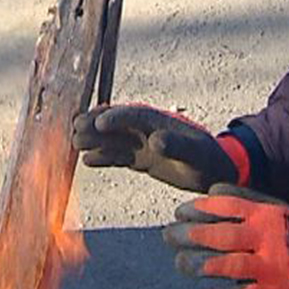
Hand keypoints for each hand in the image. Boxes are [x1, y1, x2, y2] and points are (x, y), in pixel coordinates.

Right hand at [72, 104, 240, 192]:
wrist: (215, 172)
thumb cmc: (208, 160)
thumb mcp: (195, 153)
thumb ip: (176, 145)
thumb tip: (155, 140)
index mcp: (160, 122)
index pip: (134, 115)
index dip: (116, 117)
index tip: (99, 122)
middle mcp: (147, 130)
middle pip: (117, 124)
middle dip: (96, 124)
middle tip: (75, 126)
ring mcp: (142, 144)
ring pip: (114, 140)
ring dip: (95, 140)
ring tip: (74, 142)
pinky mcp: (140, 159)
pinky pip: (118, 156)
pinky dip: (103, 157)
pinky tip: (87, 160)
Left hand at [162, 184, 288, 288]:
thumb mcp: (277, 207)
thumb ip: (245, 199)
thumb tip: (211, 193)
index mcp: (266, 215)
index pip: (226, 207)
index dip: (198, 208)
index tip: (179, 212)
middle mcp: (266, 238)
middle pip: (221, 236)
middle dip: (190, 236)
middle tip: (168, 236)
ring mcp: (270, 267)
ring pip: (228, 266)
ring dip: (201, 266)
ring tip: (181, 264)